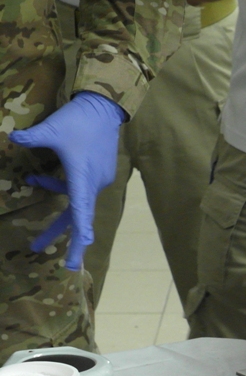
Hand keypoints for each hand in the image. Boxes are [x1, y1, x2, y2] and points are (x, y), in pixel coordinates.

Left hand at [9, 91, 125, 269]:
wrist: (104, 108)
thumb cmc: (79, 120)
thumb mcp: (52, 129)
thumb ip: (31, 137)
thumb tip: (11, 139)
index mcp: (83, 178)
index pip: (81, 211)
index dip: (80, 233)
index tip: (79, 253)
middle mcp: (92, 184)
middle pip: (80, 218)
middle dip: (69, 242)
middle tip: (66, 266)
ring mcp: (96, 180)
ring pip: (76, 205)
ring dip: (58, 221)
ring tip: (37, 241)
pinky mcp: (96, 174)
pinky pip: (77, 191)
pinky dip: (59, 191)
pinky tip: (36, 180)